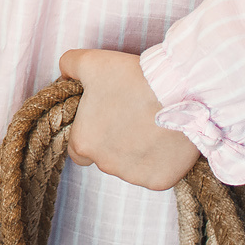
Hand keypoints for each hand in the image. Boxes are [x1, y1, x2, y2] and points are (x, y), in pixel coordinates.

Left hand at [59, 48, 200, 191]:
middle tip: (133, 118)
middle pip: (105, 158)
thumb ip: (69, 65)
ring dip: (137, 152)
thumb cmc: (133, 77)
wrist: (179, 91)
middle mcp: (105, 165)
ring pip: (130, 167)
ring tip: (153, 126)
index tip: (106, 119)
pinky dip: (160, 161)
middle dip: (115, 142)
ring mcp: (133, 176)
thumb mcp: (92, 62)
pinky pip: (155, 174)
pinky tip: (167, 140)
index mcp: (83, 143)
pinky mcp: (159, 181)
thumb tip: (64, 73)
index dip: (91, 133)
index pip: (78, 148)